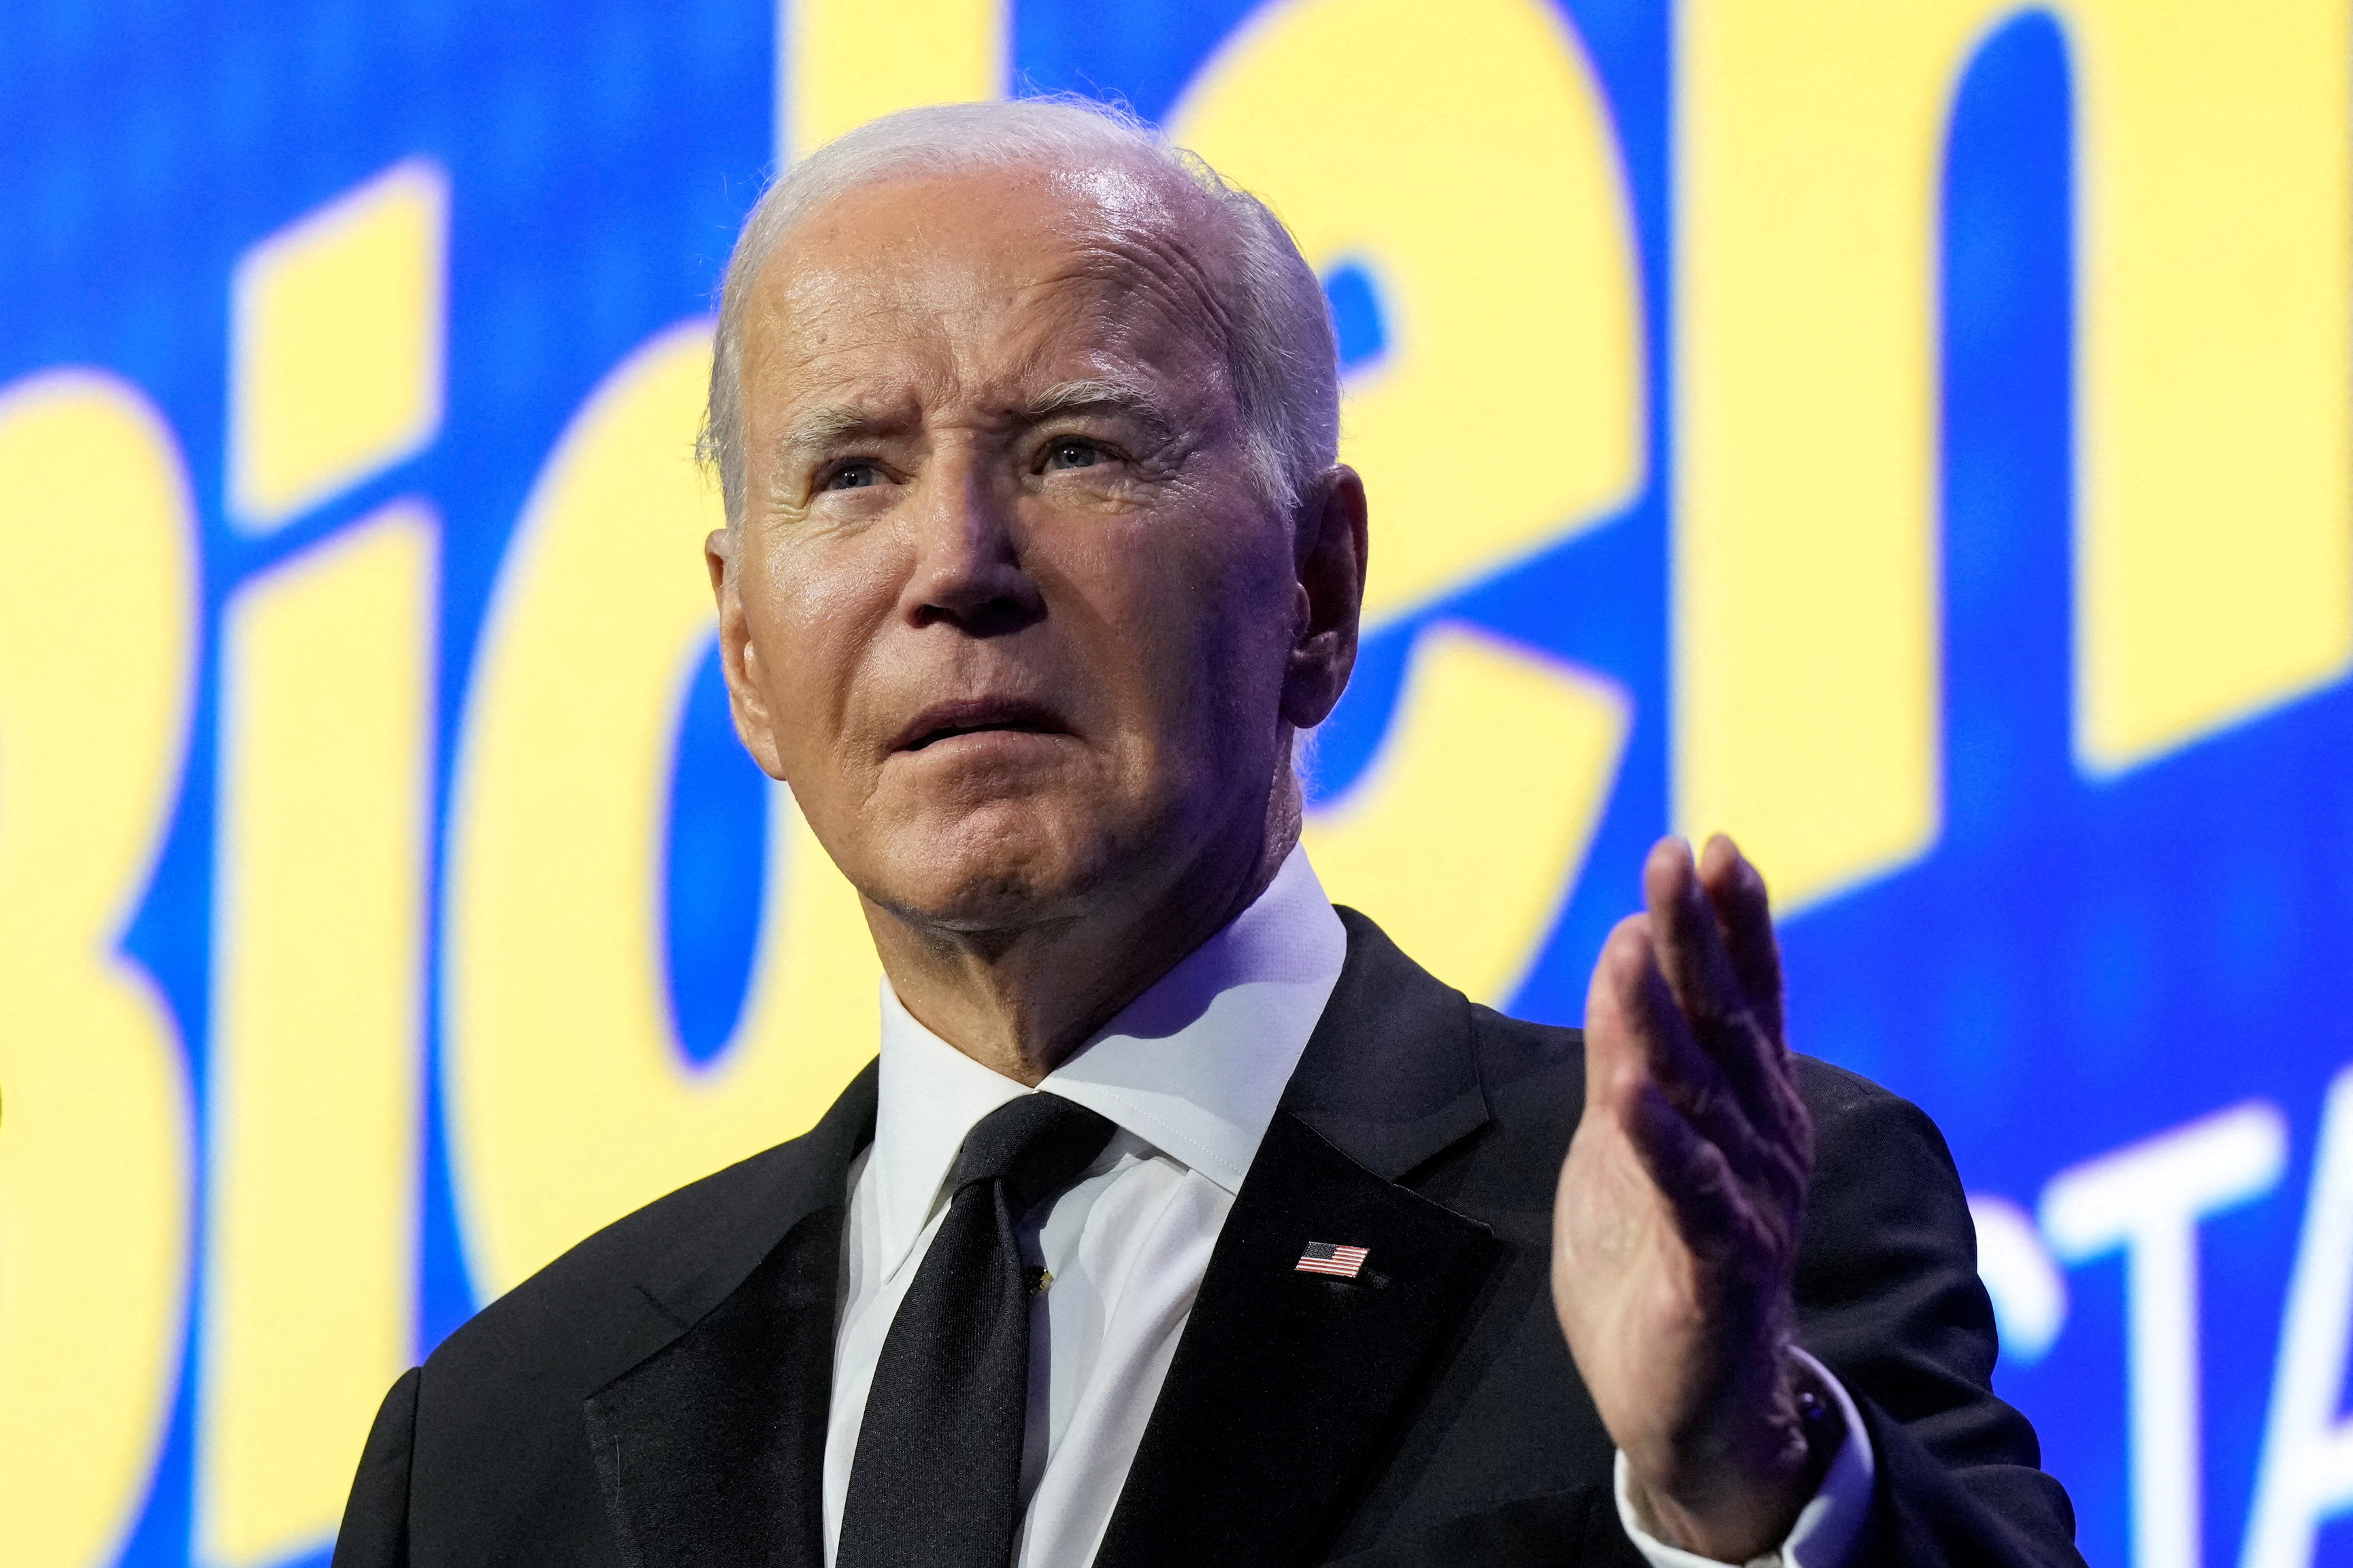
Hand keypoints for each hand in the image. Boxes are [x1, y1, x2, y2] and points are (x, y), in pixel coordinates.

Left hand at [1552, 835, 1818, 1560]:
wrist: (1697, 1406)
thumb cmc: (1663, 1256)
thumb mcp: (1629, 1134)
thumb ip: (1632, 1048)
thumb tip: (1628, 946)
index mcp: (1749, 1108)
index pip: (1746, 998)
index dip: (1731, 922)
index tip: (1709, 845)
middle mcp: (1761, 1143)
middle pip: (1726, 1024)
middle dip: (1700, 938)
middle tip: (1678, 854)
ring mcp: (1746, 1203)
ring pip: (1704, 1096)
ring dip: (1667, 1017)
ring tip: (1633, 944)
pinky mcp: (1716, 1270)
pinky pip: (1689, 1197)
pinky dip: (1662, 1144)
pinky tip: (1631, 1095)